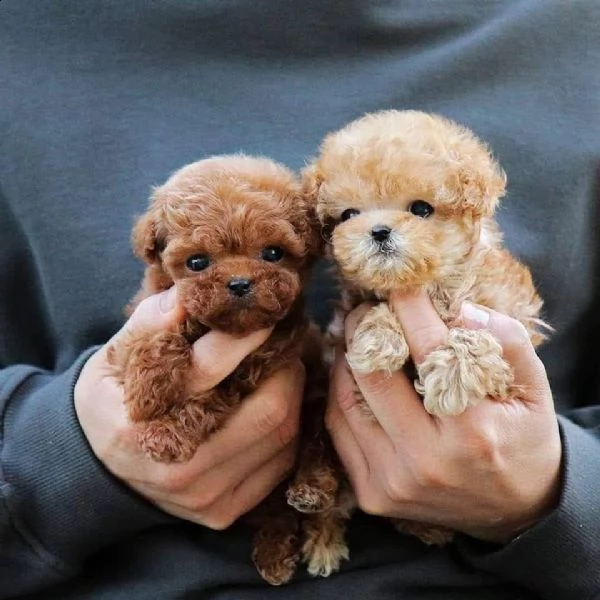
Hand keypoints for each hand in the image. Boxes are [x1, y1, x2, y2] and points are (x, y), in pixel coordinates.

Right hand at [74, 289, 303, 529]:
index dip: (247, 337)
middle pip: (267, 410)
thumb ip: (151, 321)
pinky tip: (273, 408)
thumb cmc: (112, 400)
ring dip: (293, 397)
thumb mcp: (115, 355)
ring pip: (282, 437)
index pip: (209, 369)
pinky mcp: (223, 510)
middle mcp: (177, 465)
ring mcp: (204, 494)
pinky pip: (281, 464)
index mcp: (142, 420)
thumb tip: (192, 294)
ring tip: (281, 373)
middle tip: (284, 348)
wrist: (100, 468)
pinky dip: (287, 430)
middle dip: (287, 370)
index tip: (267, 315)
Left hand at [326, 290, 561, 542]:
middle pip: (373, 374)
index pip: (429, 349)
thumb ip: (504, 340)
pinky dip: (343, 392)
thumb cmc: (521, 438)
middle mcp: (426, 461)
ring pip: (346, 398)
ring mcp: (392, 482)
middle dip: (364, 327)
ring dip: (348, 357)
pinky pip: (339, 427)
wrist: (514, 509)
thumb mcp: (534, 388)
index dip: (410, 306)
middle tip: (368, 308)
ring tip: (359, 337)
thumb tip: (456, 309)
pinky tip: (356, 374)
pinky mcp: (372, 494)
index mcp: (473, 432)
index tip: (400, 284)